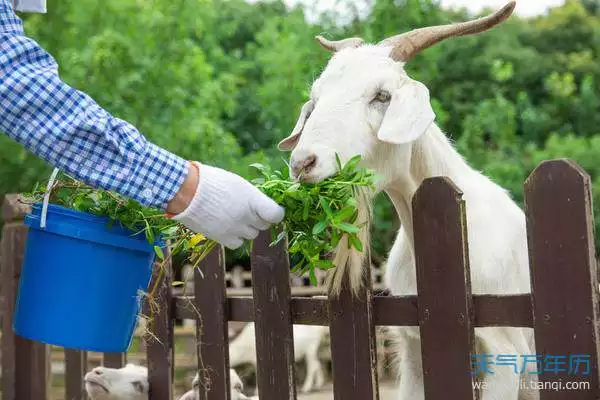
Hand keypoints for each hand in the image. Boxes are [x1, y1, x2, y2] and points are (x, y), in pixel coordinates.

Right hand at [169, 162, 284, 248]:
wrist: (186, 191)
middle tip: (247, 210)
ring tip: (234, 216)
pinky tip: (228, 226)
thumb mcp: (238, 183)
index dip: (276, 213)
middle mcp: (246, 216)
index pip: (276, 214)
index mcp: (252, 200)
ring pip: (252, 235)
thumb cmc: (213, 182)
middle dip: (259, 218)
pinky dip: (236, 237)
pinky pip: (238, 243)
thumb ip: (253, 198)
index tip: (271, 211)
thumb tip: (262, 208)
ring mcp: (235, 229)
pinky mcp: (222, 238)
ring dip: (247, 228)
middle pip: (264, 225)